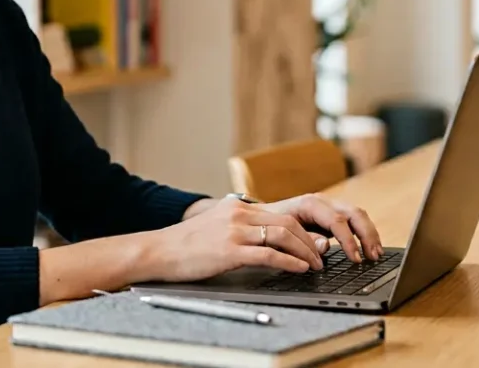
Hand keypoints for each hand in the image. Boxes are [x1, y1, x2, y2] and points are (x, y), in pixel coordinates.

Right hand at [140, 197, 328, 281]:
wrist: (158, 251)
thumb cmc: (184, 246)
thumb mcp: (215, 228)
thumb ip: (238, 228)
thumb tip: (262, 238)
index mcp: (237, 209)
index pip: (280, 215)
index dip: (302, 230)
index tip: (314, 244)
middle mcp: (238, 215)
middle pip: (287, 223)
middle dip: (309, 242)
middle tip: (321, 257)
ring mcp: (234, 231)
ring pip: (282, 235)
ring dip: (304, 251)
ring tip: (314, 265)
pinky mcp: (229, 250)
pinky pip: (268, 254)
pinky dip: (289, 262)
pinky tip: (298, 269)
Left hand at [259, 193, 381, 261]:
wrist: (258, 218)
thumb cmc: (268, 227)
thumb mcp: (280, 235)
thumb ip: (303, 240)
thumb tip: (325, 245)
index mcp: (309, 204)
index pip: (337, 221)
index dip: (349, 240)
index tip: (355, 259)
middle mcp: (322, 202)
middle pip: (353, 213)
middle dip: (366, 235)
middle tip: (373, 256)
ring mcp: (328, 206)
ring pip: (357, 214)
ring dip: (369, 233)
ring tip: (375, 253)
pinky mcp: (330, 215)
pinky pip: (353, 219)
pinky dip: (363, 232)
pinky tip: (369, 247)